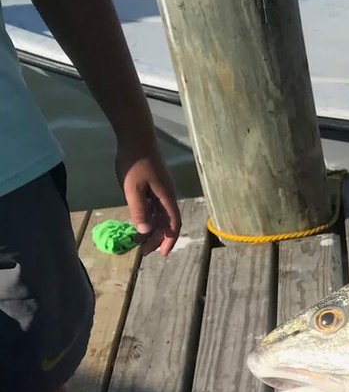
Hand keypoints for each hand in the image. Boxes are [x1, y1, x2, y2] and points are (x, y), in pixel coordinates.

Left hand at [115, 139, 179, 256]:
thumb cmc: (134, 162)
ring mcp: (161, 189)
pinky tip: (139, 221)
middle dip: (158, 238)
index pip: (173, 224)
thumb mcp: (132, 189)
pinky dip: (149, 217)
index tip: (161, 254)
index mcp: (166, 197)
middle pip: (167, 222)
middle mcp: (167, 195)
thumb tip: (145, 232)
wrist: (136, 137)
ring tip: (140, 240)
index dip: (169, 240)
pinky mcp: (154, 184)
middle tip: (144, 251)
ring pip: (160, 215)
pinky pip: (154, 206)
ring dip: (153, 229)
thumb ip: (139, 210)